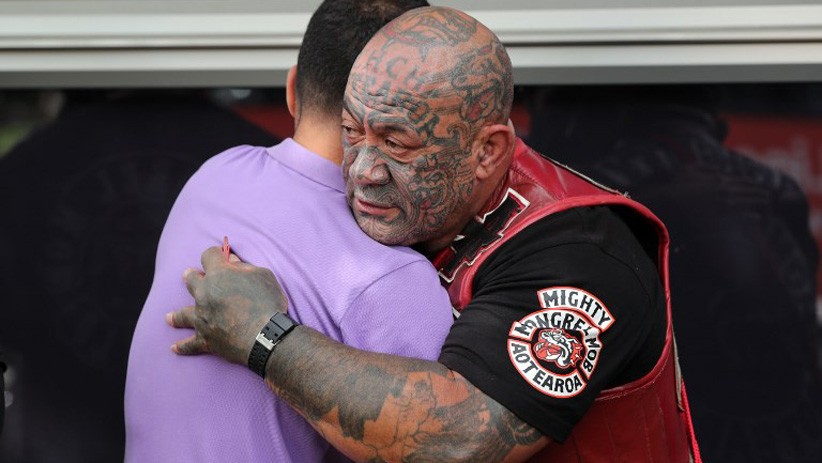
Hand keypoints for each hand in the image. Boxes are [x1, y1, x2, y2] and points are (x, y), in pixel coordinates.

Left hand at [167, 246, 288, 365]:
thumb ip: (245, 267)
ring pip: (183, 314)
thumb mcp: (263, 276)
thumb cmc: (267, 302)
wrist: (264, 336)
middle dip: (191, 277)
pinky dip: (183, 347)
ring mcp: (201, 317)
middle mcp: (204, 293)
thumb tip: (232, 261)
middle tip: (188, 275)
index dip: (215, 253)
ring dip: (176, 315)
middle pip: (191, 281)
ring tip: (169, 317)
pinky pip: (190, 344)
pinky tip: (174, 348)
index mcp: (218, 274)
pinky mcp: (204, 338)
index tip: (219, 254)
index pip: (209, 255)